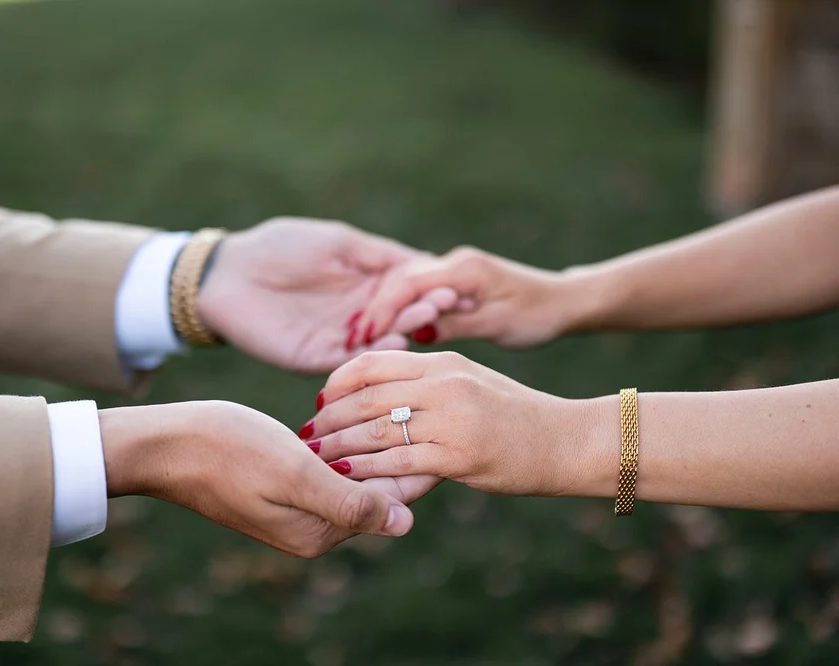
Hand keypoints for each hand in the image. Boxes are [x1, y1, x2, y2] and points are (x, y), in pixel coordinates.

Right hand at [100, 400, 441, 556]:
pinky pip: (329, 469)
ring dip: (370, 444)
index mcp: (321, 531)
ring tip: (395, 402)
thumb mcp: (295, 474)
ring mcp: (296, 509)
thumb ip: (352, 502)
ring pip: (354, 475)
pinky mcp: (282, 488)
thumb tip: (406, 523)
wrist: (166, 445)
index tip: (434, 419)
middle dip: (395, 451)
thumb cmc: (227, 451)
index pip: (391, 500)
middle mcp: (313, 528)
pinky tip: (352, 416)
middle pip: (375, 489)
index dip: (417, 460)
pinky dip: (343, 445)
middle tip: (418, 401)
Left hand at [196, 217, 459, 372]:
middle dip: (422, 310)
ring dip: (403, 331)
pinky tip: (391, 342)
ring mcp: (339, 339)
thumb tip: (427, 262)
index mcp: (366, 285)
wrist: (226, 274)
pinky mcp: (316, 358)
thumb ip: (379, 255)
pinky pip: (349, 361)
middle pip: (399, 317)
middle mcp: (359, 316)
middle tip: (444, 305)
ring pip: (379, 342)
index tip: (452, 283)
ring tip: (423, 321)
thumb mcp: (338, 243)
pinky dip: (371, 354)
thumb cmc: (280, 247)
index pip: (407, 290)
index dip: (428, 288)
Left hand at [306, 351, 593, 496]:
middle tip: (307, 434)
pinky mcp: (458, 456)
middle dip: (329, 418)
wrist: (566, 440)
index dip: (339, 382)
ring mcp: (451, 419)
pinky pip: (398, 462)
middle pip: (367, 397)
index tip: (321, 401)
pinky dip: (366, 470)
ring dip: (338, 445)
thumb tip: (383, 393)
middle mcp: (444, 384)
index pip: (374, 363)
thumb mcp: (471, 382)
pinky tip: (345, 477)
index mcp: (443, 362)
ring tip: (315, 457)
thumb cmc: (516, 414)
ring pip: (375, 430)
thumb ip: (429, 383)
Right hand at [356, 246, 591, 348]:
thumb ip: (455, 324)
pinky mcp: (455, 280)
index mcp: (464, 270)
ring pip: (406, 285)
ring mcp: (454, 269)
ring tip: (361, 338)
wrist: (564, 302)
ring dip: (383, 309)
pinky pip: (419, 292)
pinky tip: (387, 331)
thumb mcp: (496, 325)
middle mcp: (455, 263)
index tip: (362, 335)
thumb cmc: (538, 315)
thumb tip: (416, 331)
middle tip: (351, 339)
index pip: (409, 283)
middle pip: (400, 280)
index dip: (382, 310)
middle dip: (374, 309)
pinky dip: (400, 309)